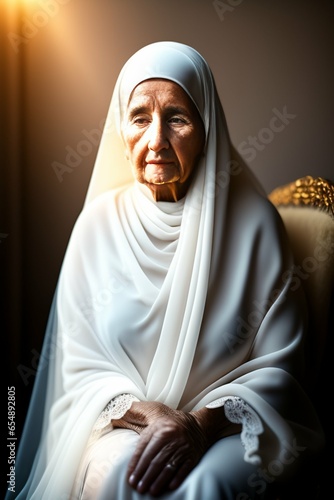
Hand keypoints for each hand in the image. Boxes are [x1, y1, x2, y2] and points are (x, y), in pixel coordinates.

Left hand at [112, 401, 239, 495]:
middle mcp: (172, 437)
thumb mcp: (154, 426)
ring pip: (168, 467)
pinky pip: (184, 468)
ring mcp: (183, 447)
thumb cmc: (169, 427)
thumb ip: (142, 438)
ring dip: (158, 481)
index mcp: (161, 429)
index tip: (130, 479)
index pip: (145, 451)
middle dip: (146, 476)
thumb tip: (123, 443)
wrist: (197, 426)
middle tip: (138, 488)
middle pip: (156, 461)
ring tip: (150, 491)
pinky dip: (176, 478)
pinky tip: (169, 487)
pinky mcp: (193, 455)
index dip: (137, 466)